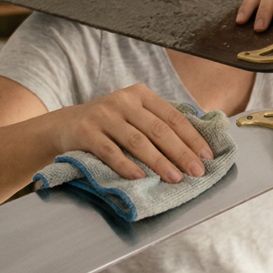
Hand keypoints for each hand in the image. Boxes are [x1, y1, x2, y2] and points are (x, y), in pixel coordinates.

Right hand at [50, 84, 213, 182]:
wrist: (65, 125)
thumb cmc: (109, 124)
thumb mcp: (133, 114)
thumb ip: (158, 123)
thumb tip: (195, 148)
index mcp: (140, 94)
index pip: (173, 116)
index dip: (192, 137)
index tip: (206, 156)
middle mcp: (123, 101)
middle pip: (158, 129)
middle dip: (181, 152)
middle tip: (196, 171)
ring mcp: (103, 115)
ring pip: (137, 141)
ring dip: (158, 162)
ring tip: (174, 177)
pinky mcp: (86, 132)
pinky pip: (110, 151)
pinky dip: (126, 165)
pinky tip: (139, 177)